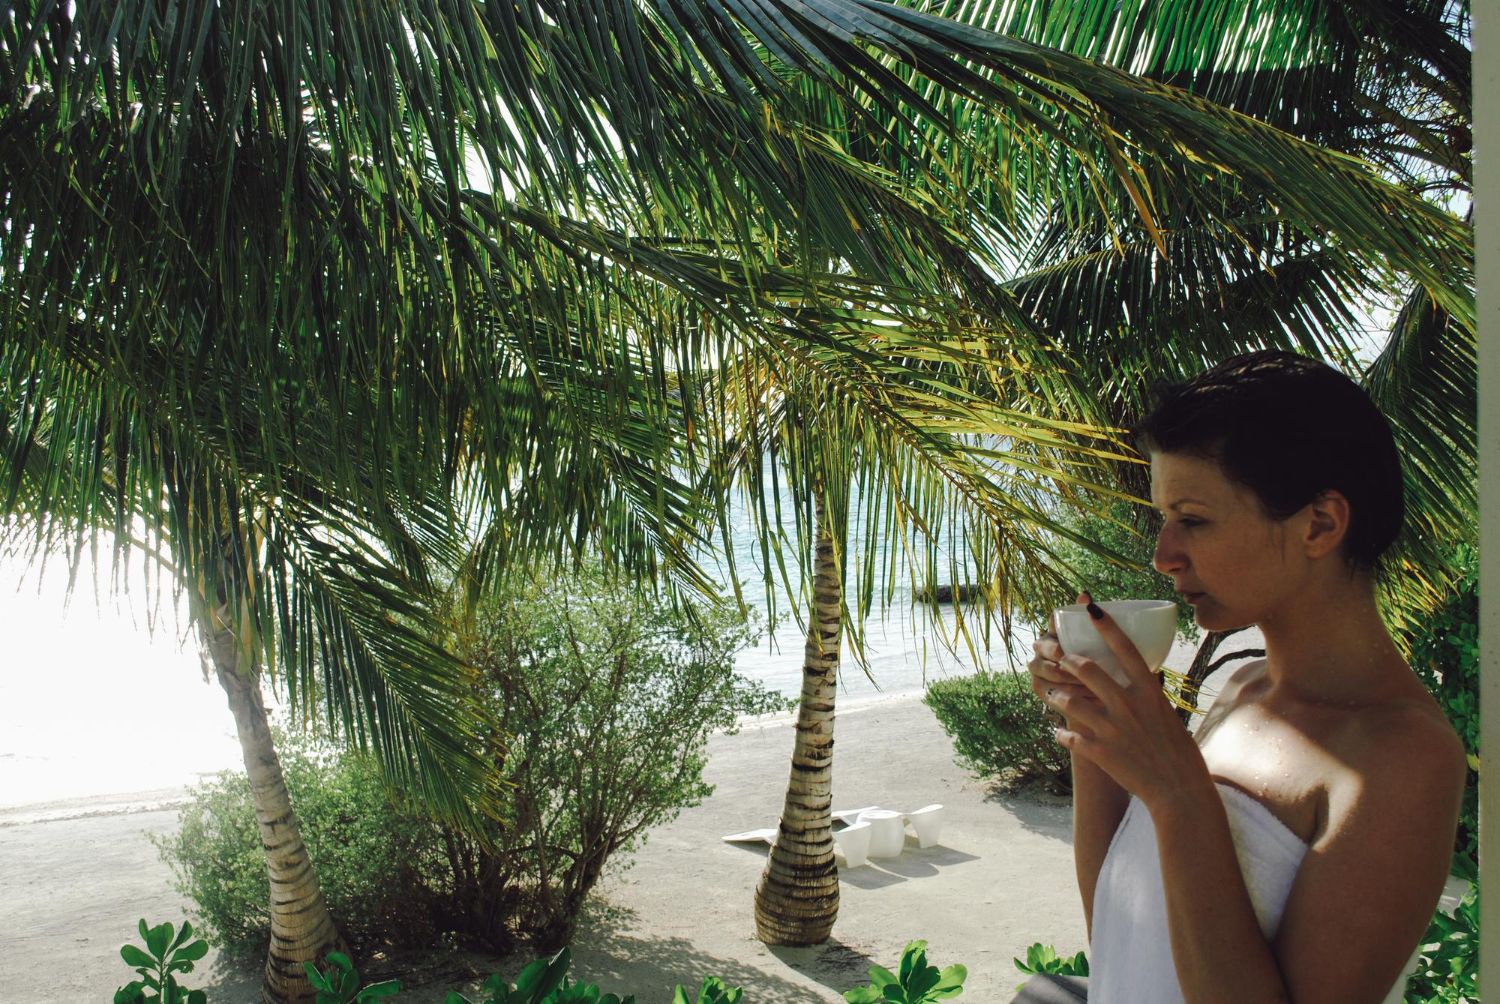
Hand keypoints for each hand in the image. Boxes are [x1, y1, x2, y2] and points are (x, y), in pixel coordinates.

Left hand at [1040, 595, 1208, 808]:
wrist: (1178, 790)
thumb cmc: (1177, 751)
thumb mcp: (1166, 713)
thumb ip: (1149, 693)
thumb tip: (1144, 673)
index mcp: (1149, 692)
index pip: (1126, 649)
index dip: (1107, 626)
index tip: (1091, 608)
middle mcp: (1128, 705)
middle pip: (1088, 669)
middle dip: (1067, 660)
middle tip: (1060, 658)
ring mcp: (1111, 729)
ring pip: (1069, 702)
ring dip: (1056, 696)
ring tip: (1052, 693)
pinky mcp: (1099, 752)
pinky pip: (1068, 736)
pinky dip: (1062, 734)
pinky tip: (1059, 732)